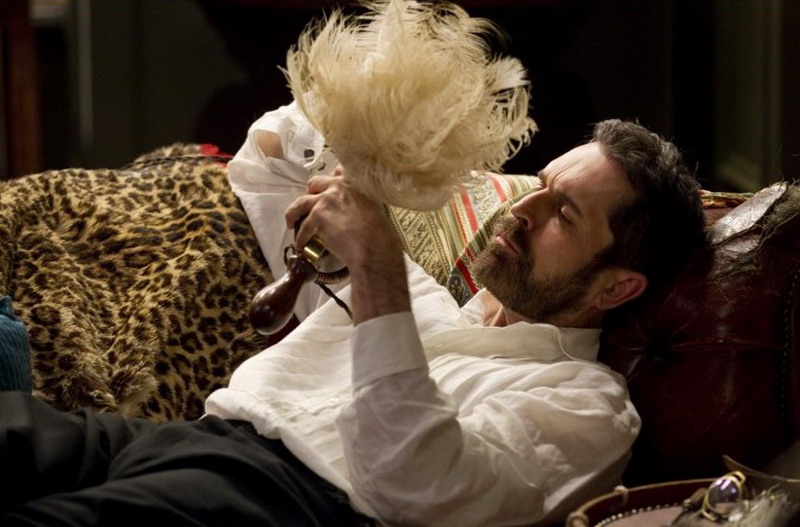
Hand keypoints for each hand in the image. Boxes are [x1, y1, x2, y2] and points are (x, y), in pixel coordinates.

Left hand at [284, 167, 410, 322]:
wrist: (373, 246)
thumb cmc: (378, 233)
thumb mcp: (374, 206)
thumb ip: (361, 200)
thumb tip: (353, 207)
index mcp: (354, 182)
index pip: (337, 171)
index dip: (328, 182)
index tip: (324, 188)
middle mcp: (338, 186)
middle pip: (314, 184)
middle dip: (309, 194)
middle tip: (308, 206)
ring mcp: (326, 200)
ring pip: (300, 203)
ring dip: (294, 214)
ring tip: (292, 223)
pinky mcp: (317, 216)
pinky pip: (303, 228)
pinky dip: (301, 238)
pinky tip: (302, 244)